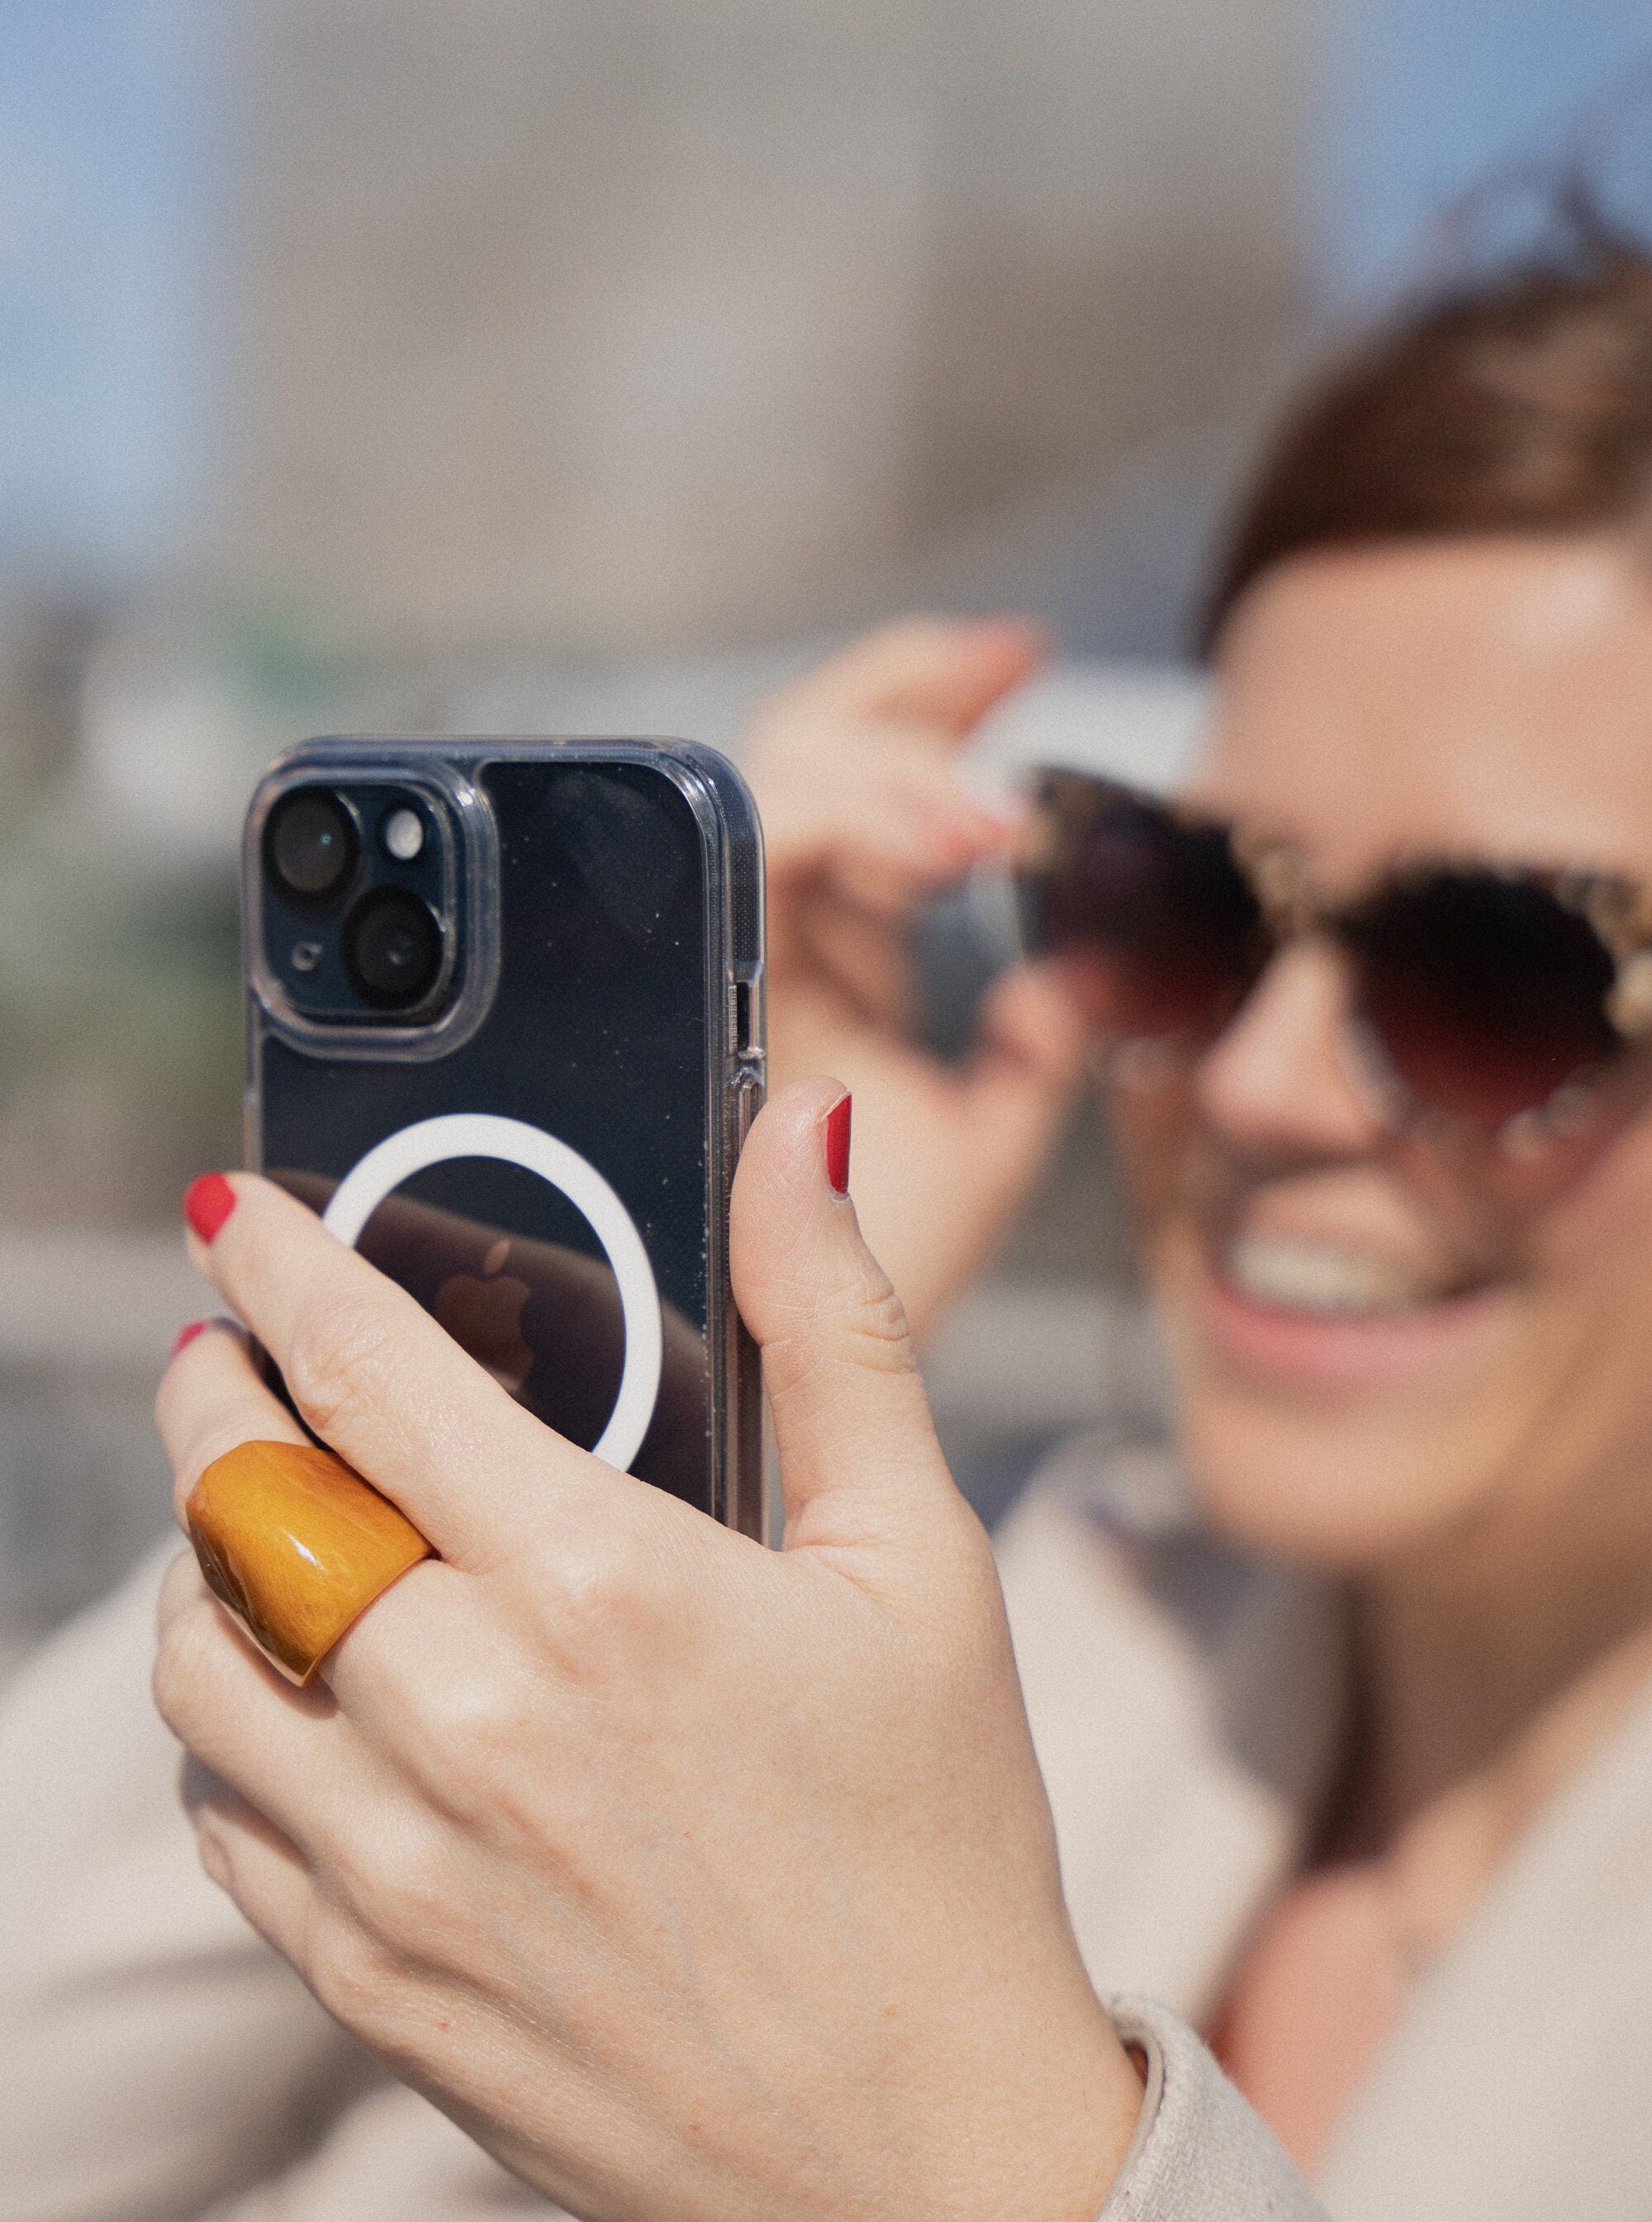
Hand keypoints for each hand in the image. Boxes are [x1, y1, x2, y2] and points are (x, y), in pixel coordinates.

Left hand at [153, 1086, 1140, 2221]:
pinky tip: (305, 1701)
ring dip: (207, 1563)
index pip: (369, 1373)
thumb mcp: (921, 1562)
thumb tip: (793, 1135)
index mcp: (605, 1587)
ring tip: (263, 1525)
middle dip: (211, 1396)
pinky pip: (223, 1818)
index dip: (278, 1268)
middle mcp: (471, 1718)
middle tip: (224, 1355)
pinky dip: (232, 1730)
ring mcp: (401, 1866)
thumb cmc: (942, 1841)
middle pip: (242, 1504)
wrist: (926, 2154)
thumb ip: (836, 1329)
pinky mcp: (368, 1984)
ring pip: (197, 1659)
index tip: (223, 1217)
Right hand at [742, 618, 1087, 1333]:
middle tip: (1009, 678)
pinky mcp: (706, 1005)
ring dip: (884, 766)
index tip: (1023, 654)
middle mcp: (768, 953)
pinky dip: (841, 828)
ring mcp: (731, 973)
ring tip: (988, 824)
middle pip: (797, 753)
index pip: (850, 778)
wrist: (826, 1418)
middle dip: (898, 695)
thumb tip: (1076, 969)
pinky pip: (746, 866)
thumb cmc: (885, 1291)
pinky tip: (947, 860)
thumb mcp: (984, 1153)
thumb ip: (1026, 1058)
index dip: (920, 696)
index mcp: (823, 960)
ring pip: (764, 787)